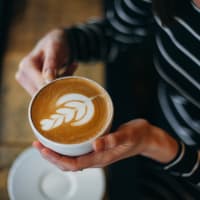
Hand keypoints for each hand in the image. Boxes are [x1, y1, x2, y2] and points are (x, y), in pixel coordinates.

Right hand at [16, 28, 77, 95]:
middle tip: (71, 74)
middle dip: (58, 86)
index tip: (68, 83)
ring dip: (60, 86)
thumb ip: (51, 63)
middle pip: (42, 92)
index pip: (40, 84)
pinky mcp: (33, 86)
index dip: (55, 87)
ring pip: (45, 95)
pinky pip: (48, 94)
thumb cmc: (56, 43)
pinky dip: (59, 86)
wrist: (55, 43)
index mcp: (27, 65)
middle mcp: (23, 75)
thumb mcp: (55, 49)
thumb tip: (48, 80)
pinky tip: (67, 73)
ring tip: (70, 69)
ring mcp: (27, 82)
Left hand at [33, 119, 177, 170]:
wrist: (145, 137)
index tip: (43, 149)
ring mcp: (96, 152)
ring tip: (45, 142)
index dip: (56, 159)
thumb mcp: (128, 135)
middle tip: (38, 144)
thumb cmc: (137, 136)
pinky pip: (78, 150)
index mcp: (101, 158)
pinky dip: (67, 146)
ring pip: (71, 157)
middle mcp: (96, 157)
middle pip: (68, 163)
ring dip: (57, 152)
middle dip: (51, 156)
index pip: (73, 164)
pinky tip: (63, 138)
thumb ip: (113, 140)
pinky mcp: (97, 146)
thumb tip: (96, 144)